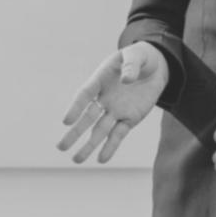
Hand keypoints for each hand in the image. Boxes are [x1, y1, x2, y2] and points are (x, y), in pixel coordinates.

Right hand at [58, 42, 168, 163]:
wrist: (155, 67)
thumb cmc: (140, 57)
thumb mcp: (136, 55)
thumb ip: (130, 66)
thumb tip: (126, 80)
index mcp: (100, 80)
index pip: (85, 95)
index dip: (75, 108)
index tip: (66, 121)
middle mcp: (104, 98)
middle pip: (87, 118)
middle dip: (75, 133)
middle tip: (60, 147)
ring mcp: (116, 110)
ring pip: (100, 131)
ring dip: (89, 145)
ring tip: (76, 160)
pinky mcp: (130, 118)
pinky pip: (118, 134)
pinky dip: (111, 147)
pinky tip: (102, 159)